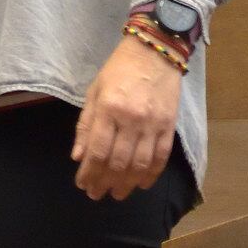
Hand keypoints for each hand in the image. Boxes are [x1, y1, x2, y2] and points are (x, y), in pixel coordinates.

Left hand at [72, 35, 182, 199]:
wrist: (154, 52)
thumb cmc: (118, 70)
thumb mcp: (93, 92)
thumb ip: (86, 125)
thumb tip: (79, 156)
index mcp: (109, 108)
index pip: (98, 150)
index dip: (90, 172)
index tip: (83, 184)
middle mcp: (131, 119)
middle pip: (118, 162)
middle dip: (105, 182)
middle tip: (97, 194)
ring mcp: (153, 124)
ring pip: (140, 164)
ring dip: (127, 183)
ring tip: (117, 194)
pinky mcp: (169, 126)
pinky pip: (161, 157)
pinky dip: (151, 174)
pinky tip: (141, 184)